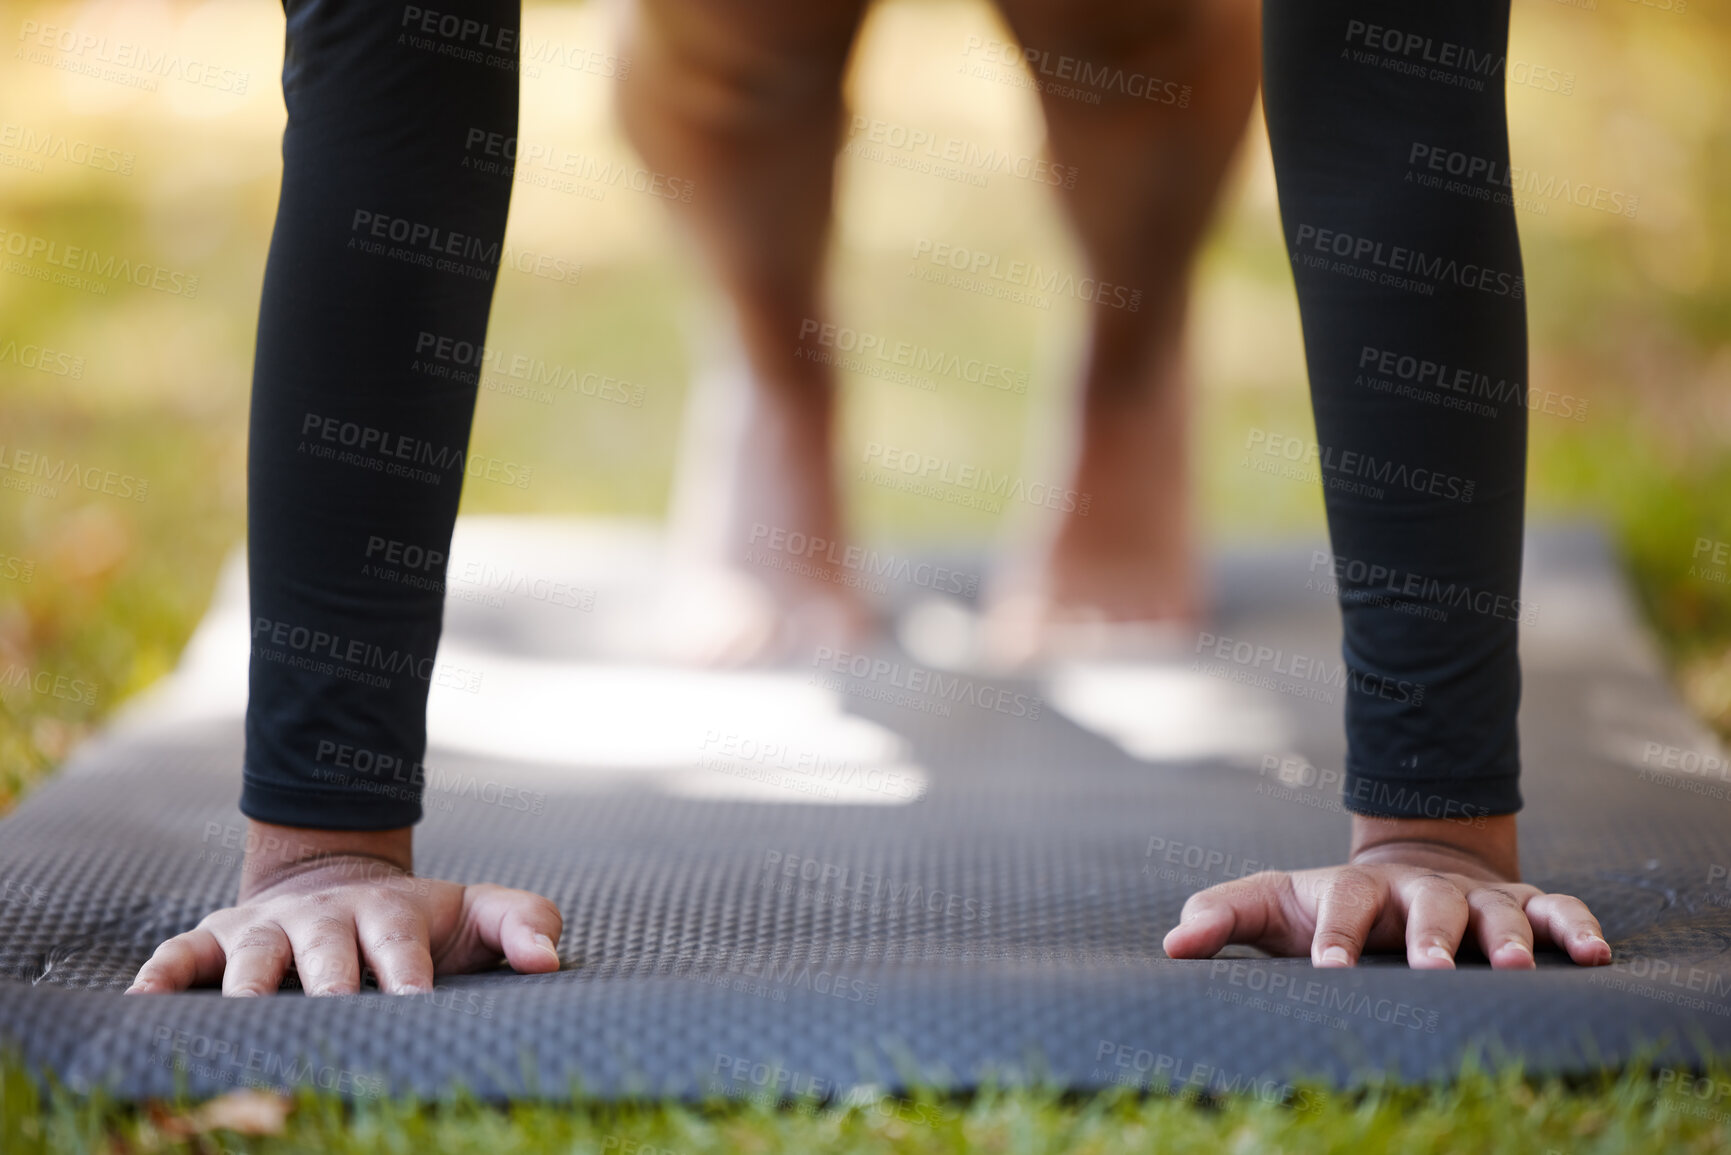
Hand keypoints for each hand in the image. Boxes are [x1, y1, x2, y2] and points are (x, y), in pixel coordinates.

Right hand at [126, 820, 563, 995]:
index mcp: (389, 915)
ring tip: (243, 1026)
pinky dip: (161, 977)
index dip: (405, 974)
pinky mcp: (216, 938)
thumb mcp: (475, 914)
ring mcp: (267, 928)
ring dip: (247, 990)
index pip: (400, 946)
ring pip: (252, 958)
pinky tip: (141, 1007)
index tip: (412, 1006)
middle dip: (327, 986)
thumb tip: (551, 961)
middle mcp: (324, 920)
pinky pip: (182, 955)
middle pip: (324, 953)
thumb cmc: (417, 923)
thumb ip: (523, 923)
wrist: (337, 883)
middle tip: (330, 1022)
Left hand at [1162, 815, 1611, 968]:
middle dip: (1429, 937)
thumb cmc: (1332, 906)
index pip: (1343, 907)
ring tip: (1514, 968)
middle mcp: (1420, 891)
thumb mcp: (1276, 906)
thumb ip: (1225, 914)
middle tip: (1428, 970)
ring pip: (1497, 910)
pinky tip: (1598, 955)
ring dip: (1509, 935)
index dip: (1335, 936)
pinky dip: (1578, 927)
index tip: (1327, 972)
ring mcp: (1477, 896)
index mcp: (1356, 892)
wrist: (1410, 868)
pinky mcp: (1526, 906)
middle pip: (1427, 907)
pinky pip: (1560, 910)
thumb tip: (1171, 943)